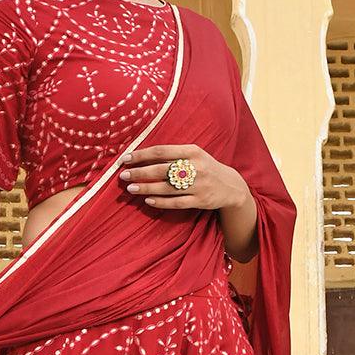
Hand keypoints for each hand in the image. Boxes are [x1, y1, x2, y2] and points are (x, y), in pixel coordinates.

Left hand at [117, 143, 249, 212]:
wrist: (231, 186)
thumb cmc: (205, 167)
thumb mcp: (194, 155)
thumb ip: (173, 155)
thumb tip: (142, 157)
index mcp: (192, 151)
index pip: (161, 151)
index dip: (141, 155)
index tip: (125, 159)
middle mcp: (196, 167)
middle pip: (161, 169)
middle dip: (139, 173)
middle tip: (123, 176)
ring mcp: (199, 185)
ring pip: (166, 187)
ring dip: (146, 188)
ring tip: (131, 189)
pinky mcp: (200, 200)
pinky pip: (176, 202)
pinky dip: (161, 202)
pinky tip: (148, 200)